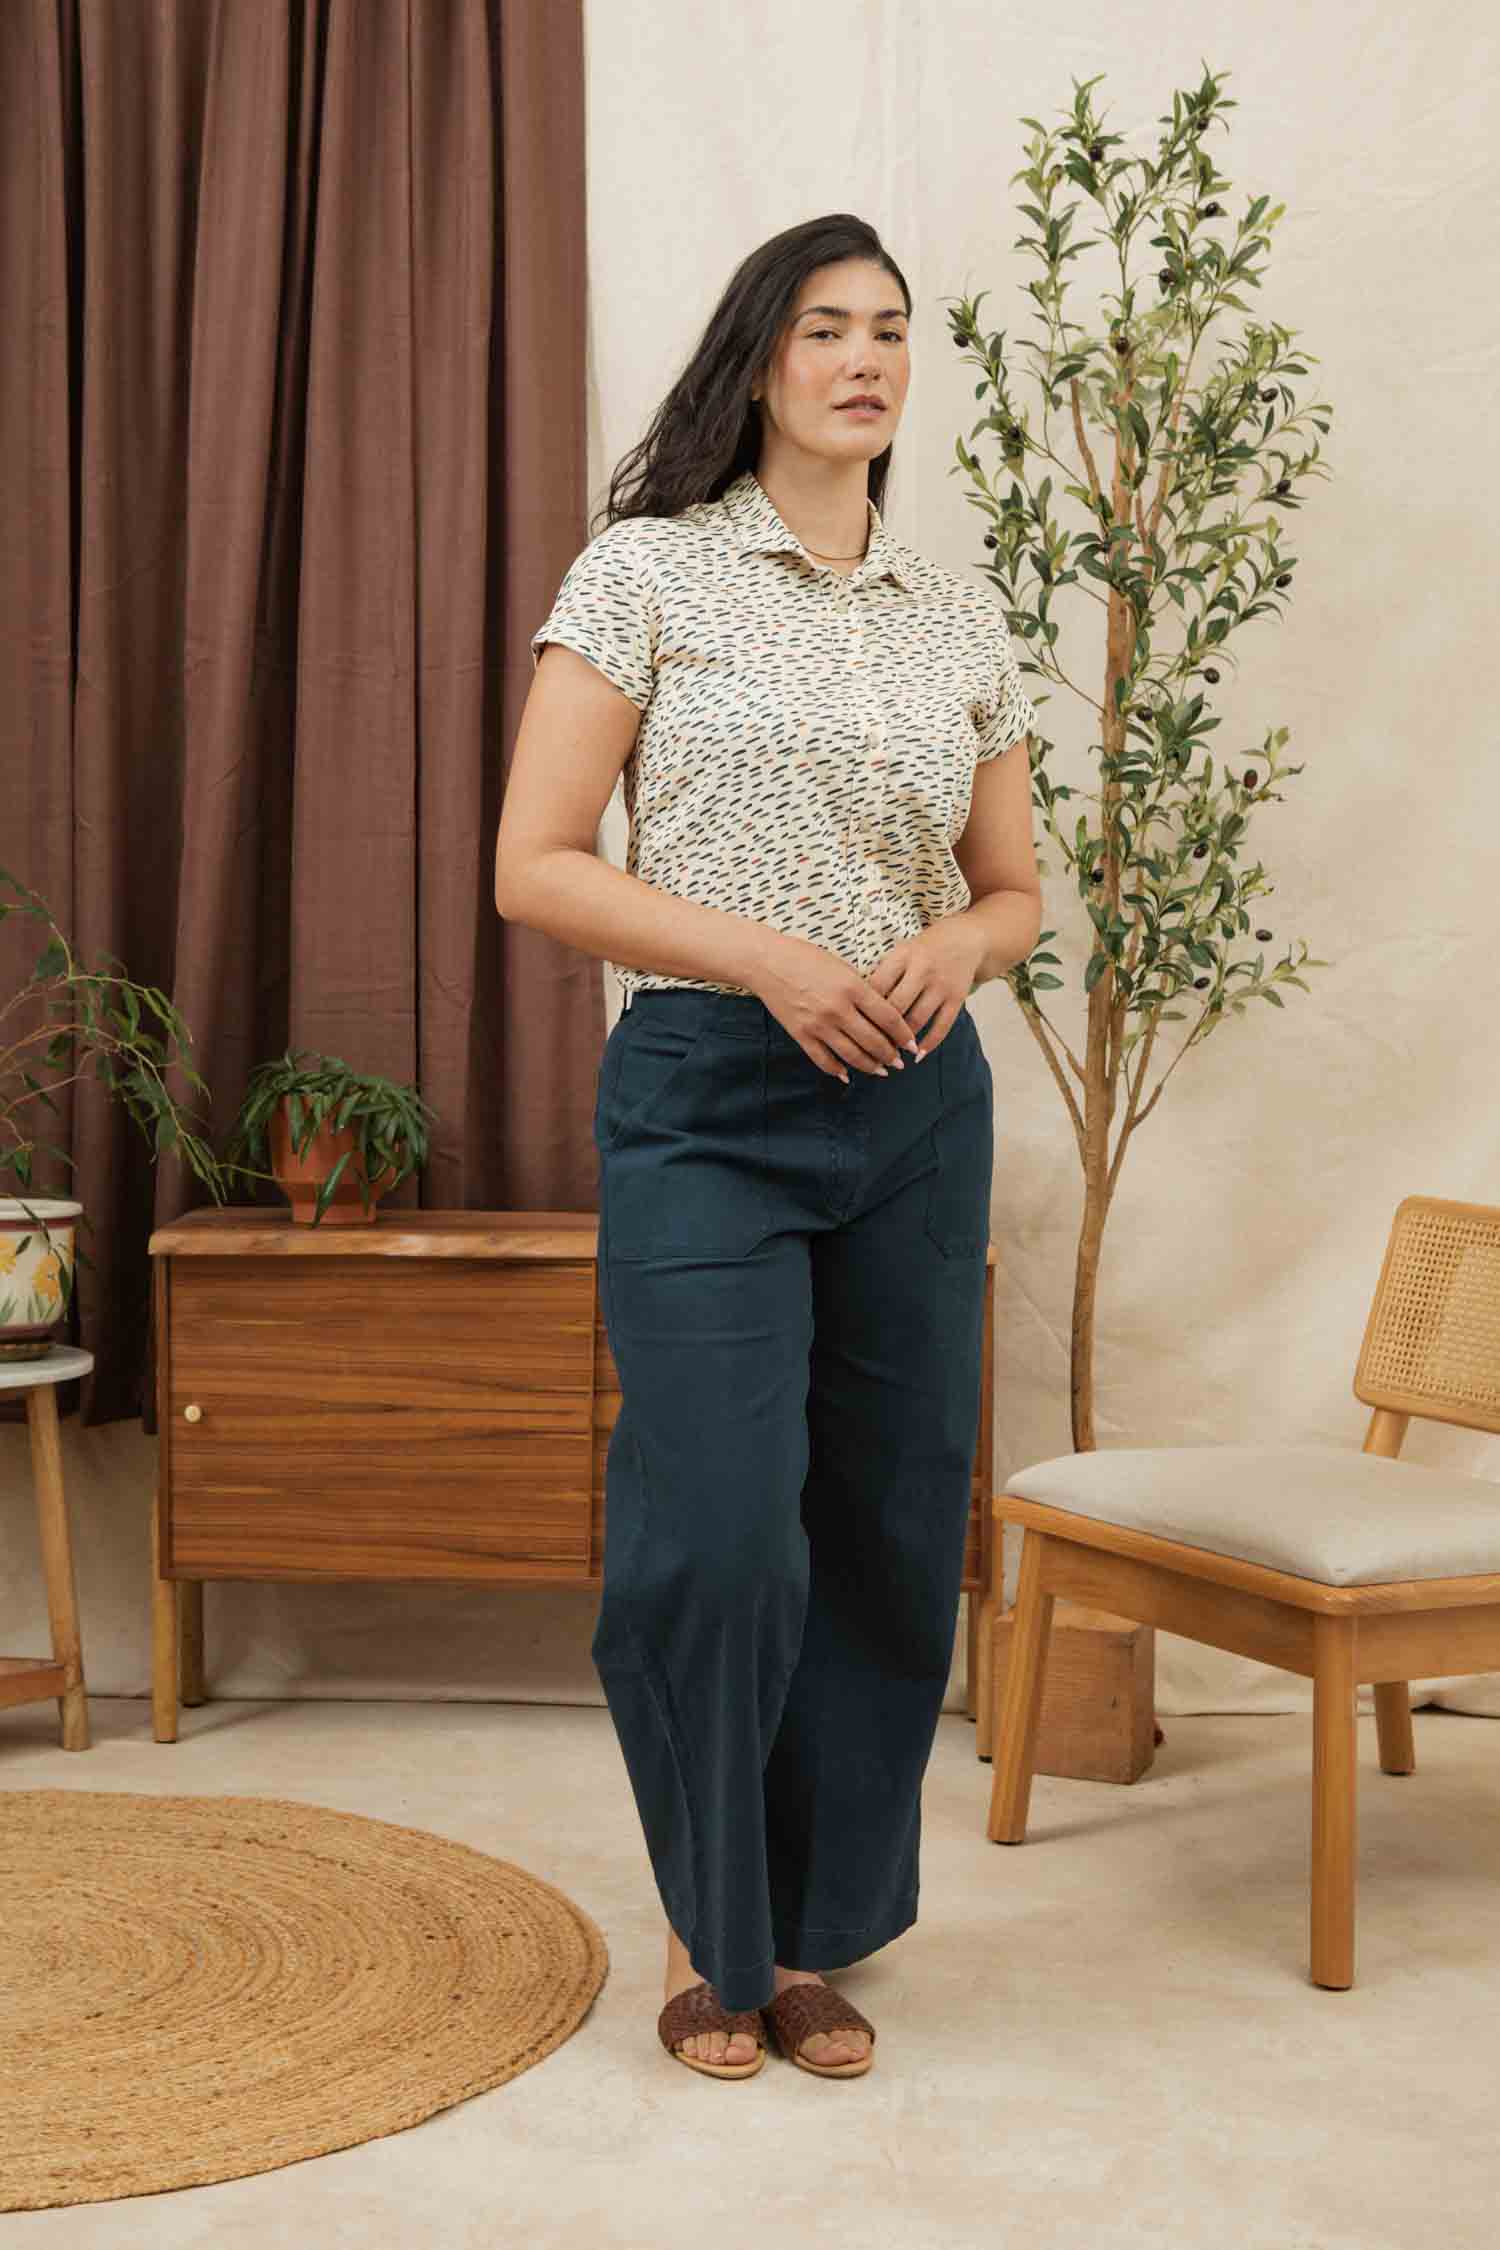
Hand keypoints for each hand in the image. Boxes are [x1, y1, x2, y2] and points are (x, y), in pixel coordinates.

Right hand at [748, 919, 985, 1081]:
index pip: (888, 1018)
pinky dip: (837, 1070)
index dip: (904, 1035)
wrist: (768, 962)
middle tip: (899, 1062)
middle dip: (890, 1055)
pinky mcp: (801, 1034)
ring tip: (880, 1071)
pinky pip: (823, 1059)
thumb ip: (863, 990)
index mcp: (853, 987)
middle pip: (873, 1041)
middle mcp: (838, 1008)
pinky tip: (847, 1074)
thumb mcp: (842, 967)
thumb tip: (882, 1015)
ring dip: (869, 1066)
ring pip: (852, 1055)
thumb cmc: (806, 958)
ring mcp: (818, 1024)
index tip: (912, 1045)